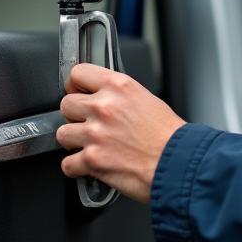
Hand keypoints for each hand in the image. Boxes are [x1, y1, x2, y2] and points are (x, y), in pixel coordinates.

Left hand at [56, 63, 185, 203]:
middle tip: (88, 123)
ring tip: (89, 145)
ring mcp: (95, 134)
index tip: (77, 91)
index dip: (75, 84)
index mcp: (119, 86)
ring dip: (73, 142)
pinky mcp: (92, 160)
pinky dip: (76, 167)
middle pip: (66, 104)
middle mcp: (104, 107)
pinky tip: (89, 165)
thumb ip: (120, 96)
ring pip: (62, 133)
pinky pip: (67, 163)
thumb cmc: (170, 136)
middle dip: (75, 116)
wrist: (178, 163)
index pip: (78, 73)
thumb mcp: (147, 99)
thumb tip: (104, 98)